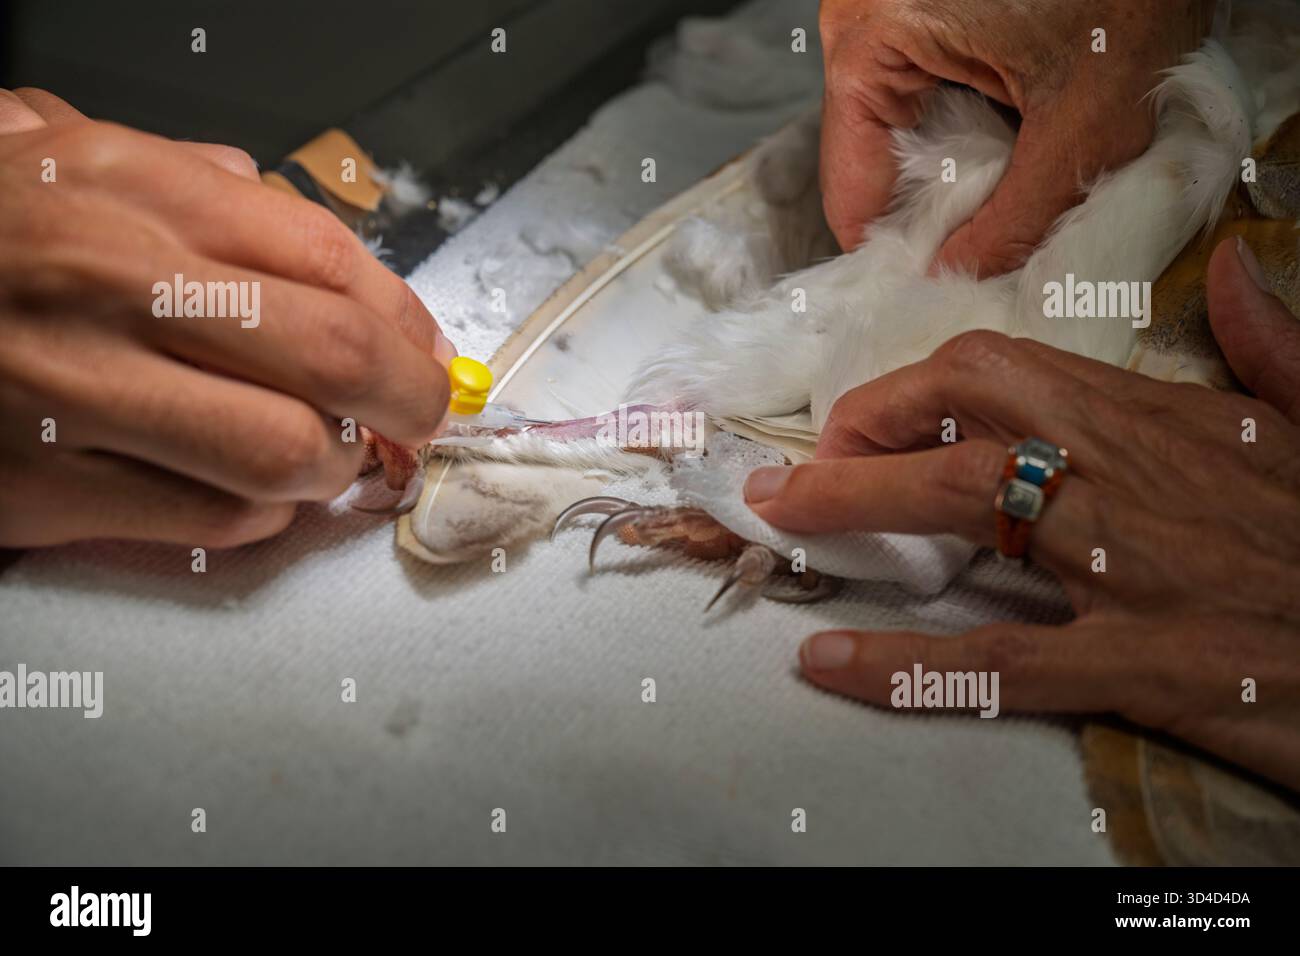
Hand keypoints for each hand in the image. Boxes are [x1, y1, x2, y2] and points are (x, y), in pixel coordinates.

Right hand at [0, 89, 454, 547]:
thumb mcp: (81, 163)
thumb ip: (211, 196)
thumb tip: (346, 268)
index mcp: (129, 190)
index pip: (328, 257)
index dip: (406, 318)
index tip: (425, 350)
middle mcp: (109, 284)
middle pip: (333, 355)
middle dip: (408, 398)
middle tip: (417, 414)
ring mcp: (72, 391)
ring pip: (284, 452)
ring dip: (334, 465)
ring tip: (328, 454)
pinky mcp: (41, 488)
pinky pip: (208, 520)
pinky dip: (260, 515)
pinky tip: (250, 490)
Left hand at [744, 237, 1299, 790]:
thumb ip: (1271, 347)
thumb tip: (1240, 276)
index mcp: (1157, 419)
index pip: (1000, 370)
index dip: (913, 389)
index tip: (868, 422)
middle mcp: (1128, 475)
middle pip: (962, 418)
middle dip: (862, 434)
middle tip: (800, 473)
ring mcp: (1130, 567)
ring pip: (965, 511)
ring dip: (855, 512)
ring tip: (779, 527)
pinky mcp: (1144, 663)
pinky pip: (999, 662)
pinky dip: (904, 664)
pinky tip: (828, 660)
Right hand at [818, 0, 1213, 274]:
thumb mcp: (1084, 125)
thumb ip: (1016, 221)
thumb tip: (957, 277)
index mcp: (868, 41)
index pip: (852, 191)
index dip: (900, 252)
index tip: (944, 287)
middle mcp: (859, 22)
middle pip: (875, 162)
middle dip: (938, 206)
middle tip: (999, 231)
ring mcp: (888, 11)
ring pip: (902, 132)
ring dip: (958, 166)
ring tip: (1019, 169)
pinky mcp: (919, 7)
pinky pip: (925, 94)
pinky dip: (970, 124)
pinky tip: (1016, 127)